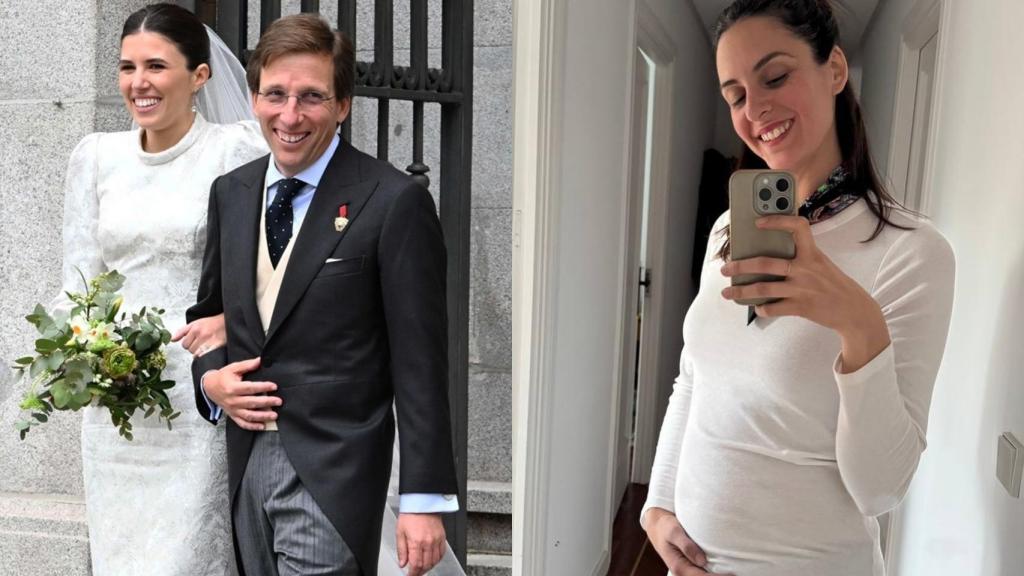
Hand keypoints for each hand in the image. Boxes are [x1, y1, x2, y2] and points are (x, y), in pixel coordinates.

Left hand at [172, 313, 225, 356]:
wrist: (228, 322)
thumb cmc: (213, 323)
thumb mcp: (196, 323)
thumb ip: (182, 331)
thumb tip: (172, 339)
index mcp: (195, 328)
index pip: (184, 344)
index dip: (189, 343)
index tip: (195, 340)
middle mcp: (201, 335)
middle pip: (190, 350)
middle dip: (194, 348)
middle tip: (202, 343)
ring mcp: (209, 341)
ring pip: (196, 355)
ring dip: (199, 353)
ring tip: (206, 346)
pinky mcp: (216, 347)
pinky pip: (204, 356)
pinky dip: (204, 356)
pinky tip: (208, 351)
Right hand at [202, 357, 280, 430]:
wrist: (209, 388)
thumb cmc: (223, 377)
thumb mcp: (233, 368)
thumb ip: (247, 365)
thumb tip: (260, 360)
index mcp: (232, 388)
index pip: (250, 388)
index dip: (263, 387)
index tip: (274, 386)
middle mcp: (232, 400)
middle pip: (251, 403)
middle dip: (266, 402)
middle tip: (278, 401)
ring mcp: (232, 410)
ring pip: (248, 415)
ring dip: (262, 416)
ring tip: (274, 415)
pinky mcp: (232, 416)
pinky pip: (242, 423)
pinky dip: (252, 426)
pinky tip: (262, 426)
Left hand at [396, 513, 445, 575]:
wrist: (423, 503)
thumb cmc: (411, 515)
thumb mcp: (400, 532)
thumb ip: (401, 550)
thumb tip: (402, 563)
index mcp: (416, 542)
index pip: (416, 565)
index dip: (413, 574)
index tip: (410, 575)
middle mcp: (428, 542)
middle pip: (426, 565)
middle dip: (420, 572)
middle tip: (415, 573)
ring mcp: (437, 540)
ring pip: (435, 561)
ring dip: (428, 567)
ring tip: (422, 567)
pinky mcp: (442, 537)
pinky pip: (441, 553)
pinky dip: (437, 560)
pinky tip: (431, 560)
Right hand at [644, 508, 730, 575]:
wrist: (656, 526)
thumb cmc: (666, 526)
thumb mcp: (674, 532)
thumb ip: (686, 545)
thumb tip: (702, 561)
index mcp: (678, 566)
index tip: (732, 574)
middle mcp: (682, 572)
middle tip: (736, 574)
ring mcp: (685, 570)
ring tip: (732, 572)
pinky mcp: (689, 566)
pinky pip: (701, 574)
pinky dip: (711, 573)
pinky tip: (722, 570)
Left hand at [719, 215, 889, 371]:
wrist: (854, 310)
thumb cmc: (832, 283)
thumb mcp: (820, 263)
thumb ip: (799, 256)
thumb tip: (764, 254)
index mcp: (812, 253)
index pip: (797, 227)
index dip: (777, 221)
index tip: (757, 221)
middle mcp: (806, 269)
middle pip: (766, 263)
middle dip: (740, 266)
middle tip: (725, 268)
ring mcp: (802, 289)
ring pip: (763, 288)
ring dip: (741, 291)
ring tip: (727, 293)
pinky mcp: (801, 307)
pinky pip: (773, 308)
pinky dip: (761, 309)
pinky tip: (757, 307)